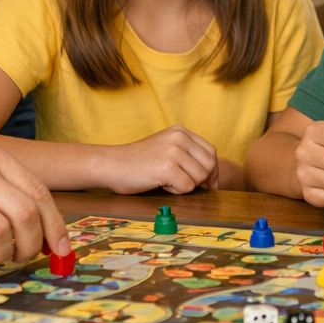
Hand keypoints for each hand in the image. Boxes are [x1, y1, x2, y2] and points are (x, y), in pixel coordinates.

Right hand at [92, 126, 219, 194]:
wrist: (111, 164)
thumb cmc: (137, 162)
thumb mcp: (165, 148)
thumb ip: (186, 154)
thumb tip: (212, 178)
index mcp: (180, 131)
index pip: (210, 152)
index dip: (212, 171)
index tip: (208, 184)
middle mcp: (179, 138)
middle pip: (209, 165)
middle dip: (202, 181)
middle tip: (184, 185)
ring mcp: (173, 152)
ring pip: (200, 178)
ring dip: (185, 185)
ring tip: (166, 180)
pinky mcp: (167, 168)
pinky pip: (187, 187)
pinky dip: (175, 191)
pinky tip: (160, 184)